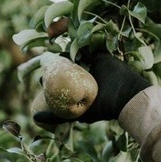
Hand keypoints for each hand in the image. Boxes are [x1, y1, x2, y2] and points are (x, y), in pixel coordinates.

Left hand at [33, 54, 150, 125]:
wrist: (127, 96)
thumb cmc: (102, 107)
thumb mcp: (77, 115)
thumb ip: (57, 117)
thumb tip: (34, 117)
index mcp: (80, 90)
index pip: (61, 82)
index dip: (50, 79)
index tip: (42, 78)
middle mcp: (86, 77)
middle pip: (66, 68)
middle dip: (54, 66)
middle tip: (44, 64)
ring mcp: (94, 65)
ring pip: (74, 57)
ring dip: (63, 54)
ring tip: (50, 54)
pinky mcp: (100, 55)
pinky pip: (86, 48)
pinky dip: (76, 44)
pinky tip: (65, 44)